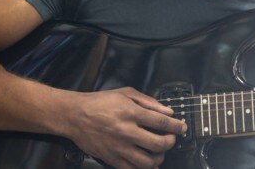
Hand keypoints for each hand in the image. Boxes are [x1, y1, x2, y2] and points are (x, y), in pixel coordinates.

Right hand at [56, 87, 187, 168]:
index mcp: (129, 112)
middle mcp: (126, 131)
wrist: (73, 115)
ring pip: (148, 161)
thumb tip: (167, 110)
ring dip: (159, 157)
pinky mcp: (111, 158)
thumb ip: (148, 101)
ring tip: (159, 152)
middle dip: (170, 142)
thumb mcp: (123, 93)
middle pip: (159, 143)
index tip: (181, 127)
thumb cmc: (97, 103)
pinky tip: (147, 162)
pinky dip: (144, 168)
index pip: (161, 121)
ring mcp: (118, 147)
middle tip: (171, 139)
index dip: (176, 126)